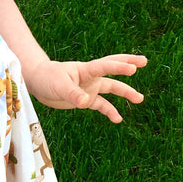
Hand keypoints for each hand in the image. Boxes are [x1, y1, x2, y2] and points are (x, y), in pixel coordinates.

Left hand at [26, 54, 147, 122]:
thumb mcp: (59, 86)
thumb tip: (86, 102)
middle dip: (128, 63)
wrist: (38, 83)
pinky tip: (118, 119)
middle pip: (113, 68)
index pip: (105, 66)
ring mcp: (90, 87)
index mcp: (85, 70)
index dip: (119, 66)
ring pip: (111, 88)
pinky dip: (110, 111)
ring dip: (125, 92)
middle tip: (144, 62)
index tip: (133, 68)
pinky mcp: (86, 99)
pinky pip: (102, 105)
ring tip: (140, 98)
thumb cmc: (47, 78)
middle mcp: (91, 77)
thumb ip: (73, 93)